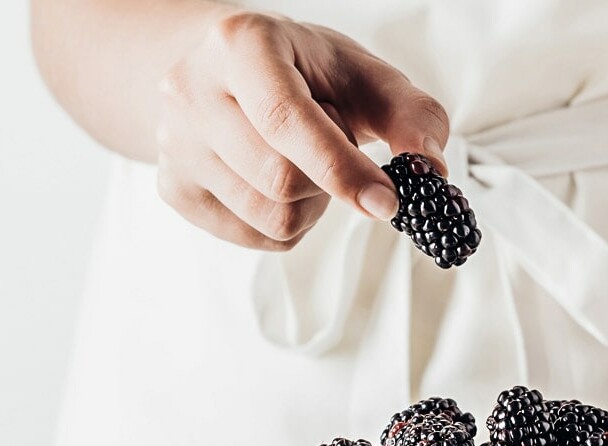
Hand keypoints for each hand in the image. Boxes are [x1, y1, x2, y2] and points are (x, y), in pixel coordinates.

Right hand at [155, 12, 448, 248]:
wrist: (229, 74)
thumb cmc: (304, 73)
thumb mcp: (362, 75)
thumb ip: (410, 114)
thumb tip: (433, 167)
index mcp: (241, 44)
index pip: (285, 120)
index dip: (341, 168)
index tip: (388, 201)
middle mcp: (191, 90)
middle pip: (280, 180)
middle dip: (329, 181)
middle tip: (334, 147)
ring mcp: (174, 144)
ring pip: (270, 217)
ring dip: (311, 206)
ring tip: (303, 163)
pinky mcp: (174, 188)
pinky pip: (255, 238)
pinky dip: (287, 224)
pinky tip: (280, 183)